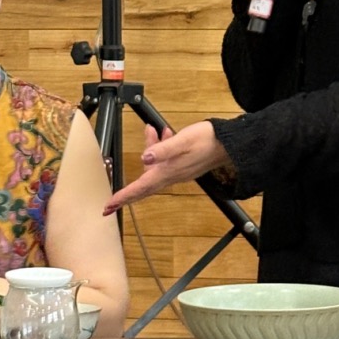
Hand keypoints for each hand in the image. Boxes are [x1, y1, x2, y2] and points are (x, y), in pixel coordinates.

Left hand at [103, 122, 231, 214]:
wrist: (228, 144)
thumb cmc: (206, 141)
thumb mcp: (182, 141)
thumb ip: (163, 149)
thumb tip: (145, 157)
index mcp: (167, 172)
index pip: (140, 188)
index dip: (123, 197)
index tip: (109, 207)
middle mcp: (170, 175)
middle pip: (143, 187)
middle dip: (127, 194)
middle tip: (111, 203)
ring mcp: (177, 172)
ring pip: (153, 168)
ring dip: (148, 152)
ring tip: (152, 131)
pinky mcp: (182, 165)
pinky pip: (164, 161)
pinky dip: (159, 148)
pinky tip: (164, 133)